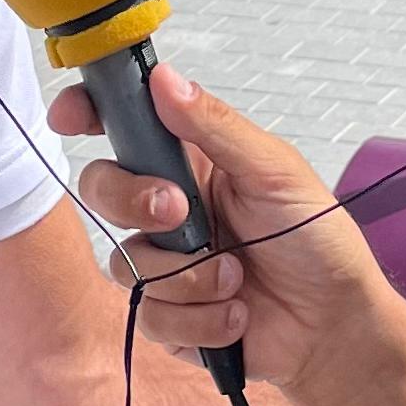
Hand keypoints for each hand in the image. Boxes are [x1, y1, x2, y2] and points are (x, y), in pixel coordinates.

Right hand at [48, 67, 386, 393]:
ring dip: (188, 275)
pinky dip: (200, 318)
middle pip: (103, 188)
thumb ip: (216, 127)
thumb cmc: (318, 242)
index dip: (89, 112)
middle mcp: (172, 206)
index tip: (71, 116)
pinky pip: (149, 315)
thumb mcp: (275, 173)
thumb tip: (164, 78)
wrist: (334, 328)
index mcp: (193, 160)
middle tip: (181, 211)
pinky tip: (236, 314)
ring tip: (237, 278)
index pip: (126, 124)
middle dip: (133, 201)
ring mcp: (166, 262)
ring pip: (126, 262)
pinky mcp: (169, 315)